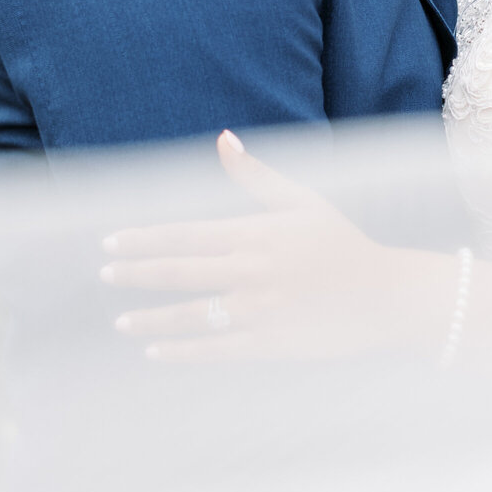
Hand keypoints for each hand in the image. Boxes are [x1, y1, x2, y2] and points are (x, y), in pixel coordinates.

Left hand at [99, 131, 441, 361]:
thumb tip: (222, 139)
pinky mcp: (272, 344)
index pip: (185, 235)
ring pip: (192, 315)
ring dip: (151, 318)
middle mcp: (253, 271)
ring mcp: (261, 310)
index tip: (110, 243)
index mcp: (257, 234)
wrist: (387, 296)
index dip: (143, 239)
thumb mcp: (303, 202)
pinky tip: (155, 351)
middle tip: (104, 274)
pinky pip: (216, 350)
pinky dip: (183, 352)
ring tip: (120, 320)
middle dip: (137, 273)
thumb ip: (256, 175)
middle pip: (180, 273)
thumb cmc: (342, 243)